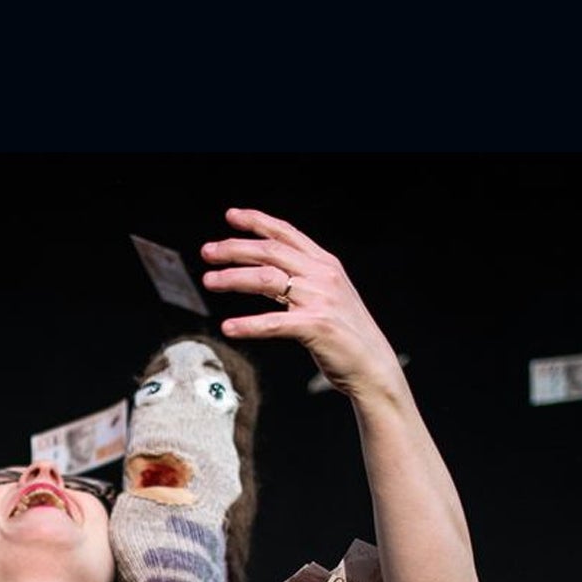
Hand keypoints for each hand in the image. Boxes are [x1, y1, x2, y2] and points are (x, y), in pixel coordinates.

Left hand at [200, 209, 405, 398]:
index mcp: (325, 264)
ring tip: (209, 282)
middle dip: (234, 248)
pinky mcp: (316, 327)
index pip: (286, 233)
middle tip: (207, 251)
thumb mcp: (327, 296)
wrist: (374, 366)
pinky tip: (229, 328)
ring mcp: (319, 300)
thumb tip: (265, 272)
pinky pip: (273, 323)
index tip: (231, 215)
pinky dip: (248, 325)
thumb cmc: (347, 334)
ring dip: (233, 278)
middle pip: (270, 251)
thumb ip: (301, 280)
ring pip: (266, 279)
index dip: (257, 222)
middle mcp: (322, 276)